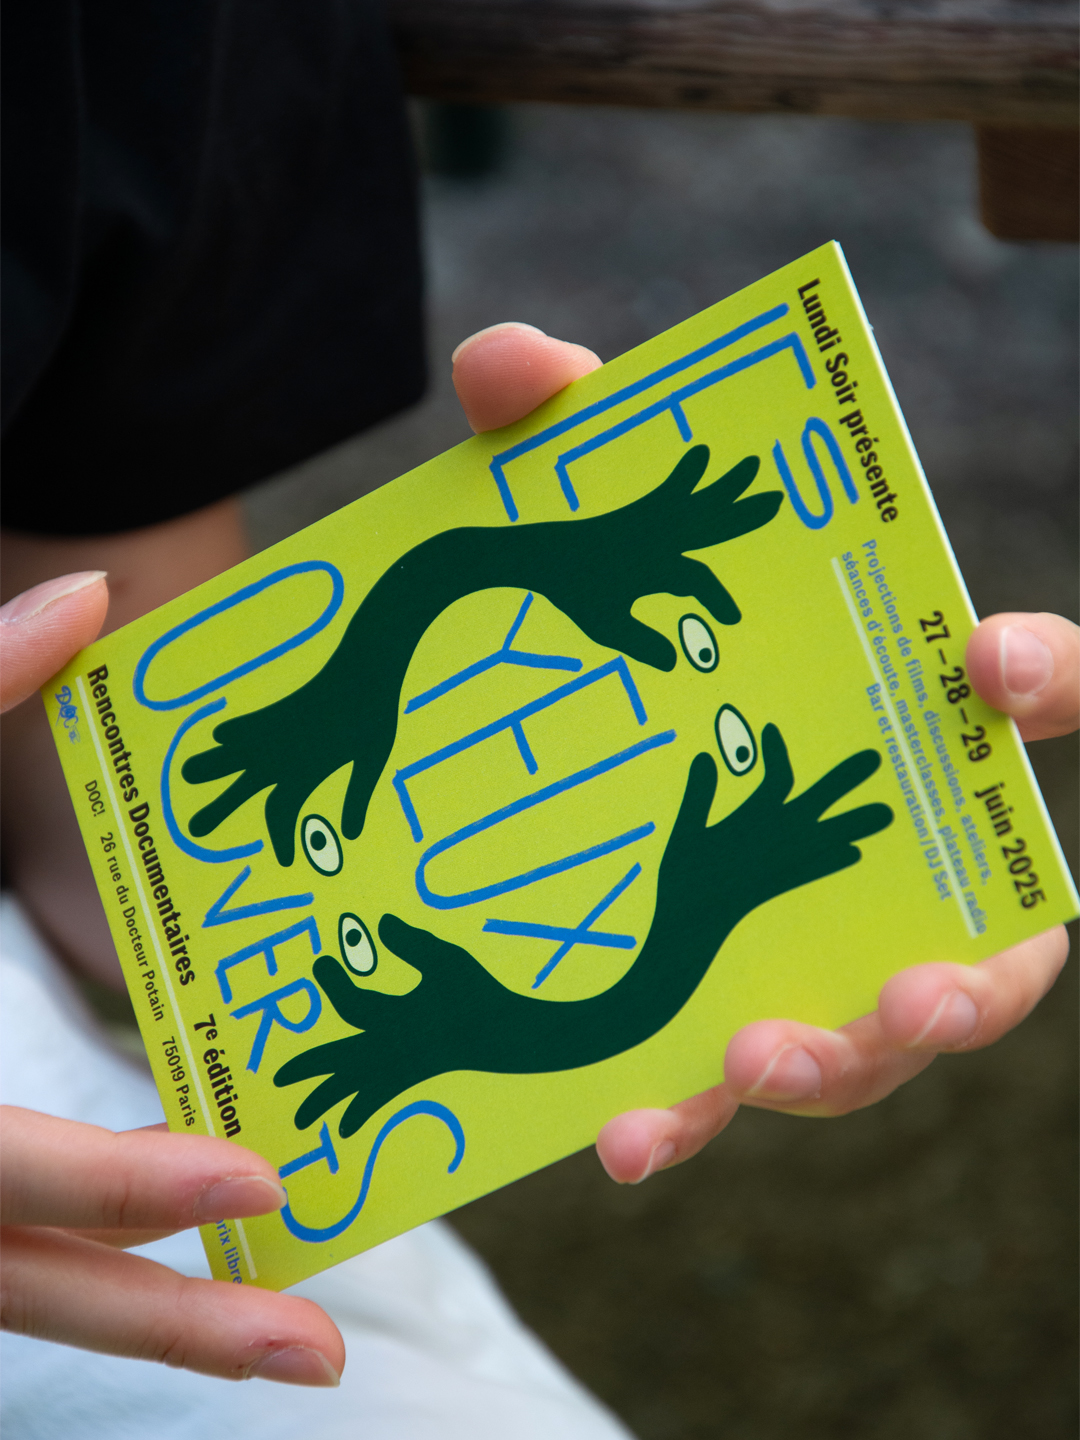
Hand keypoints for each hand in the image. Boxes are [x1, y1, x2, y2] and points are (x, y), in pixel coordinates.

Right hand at [0, 577, 342, 1383]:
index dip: (124, 1181)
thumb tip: (89, 593)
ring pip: (2, 1298)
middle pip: (20, 1286)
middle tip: (318, 1355)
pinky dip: (67, 1275)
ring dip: (138, 1324)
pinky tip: (157, 1271)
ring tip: (272, 1334)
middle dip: (172, 1327)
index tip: (263, 1184)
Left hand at [449, 324, 1075, 1184]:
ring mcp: (822, 944)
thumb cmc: (647, 628)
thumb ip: (569, 445)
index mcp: (903, 718)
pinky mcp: (732, 1009)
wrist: (596, 741)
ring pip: (874, 1040)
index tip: (999, 657)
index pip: (1039, 691)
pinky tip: (623, 1140)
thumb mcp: (605, 530)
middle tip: (913, 993)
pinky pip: (735, 1083)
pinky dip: (688, 1119)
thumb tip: (498, 363)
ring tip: (753, 1067)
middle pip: (995, 937)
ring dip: (832, 1070)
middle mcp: (896, 849)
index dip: (1052, 675)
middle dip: (971, 977)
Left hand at [595, 607, 1076, 1181]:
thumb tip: (996, 661)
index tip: (914, 1001)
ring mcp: (821, 991)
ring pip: (778, 1070)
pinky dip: (665, 1093)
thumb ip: (1055, 676)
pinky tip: (610, 1129)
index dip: (964, 1002)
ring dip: (713, 1105)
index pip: (995, 984)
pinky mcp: (746, 985)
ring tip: (639, 1132)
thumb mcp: (1052, 684)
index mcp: (992, 925)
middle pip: (873, 1052)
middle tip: (758, 1056)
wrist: (903, 721)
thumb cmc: (989, 712)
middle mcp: (903, 978)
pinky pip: (709, 1051)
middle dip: (818, 1063)